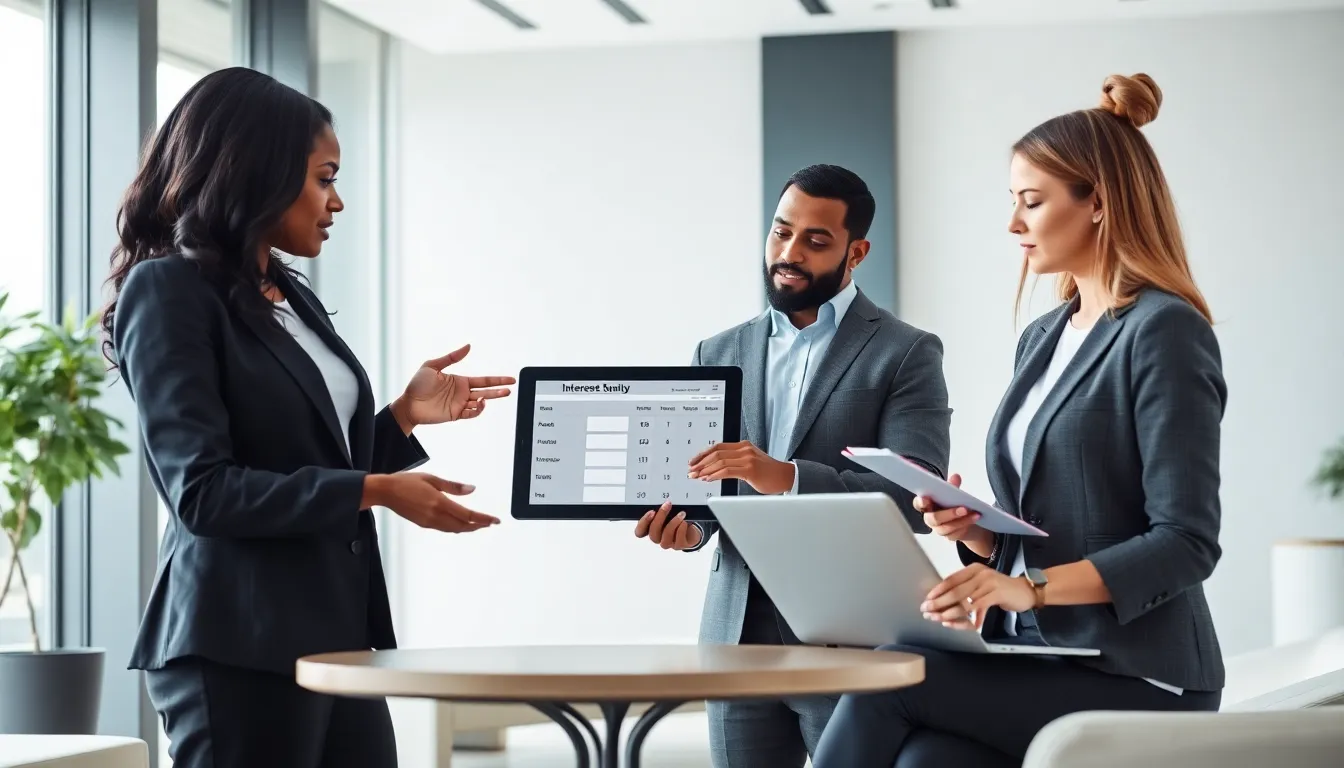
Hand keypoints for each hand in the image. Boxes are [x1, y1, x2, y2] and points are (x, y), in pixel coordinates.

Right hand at [364, 473, 500, 532]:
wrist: (385, 491)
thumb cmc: (406, 482)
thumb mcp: (432, 479)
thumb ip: (453, 487)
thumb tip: (472, 489)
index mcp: (439, 503)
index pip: (467, 515)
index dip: (483, 519)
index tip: (495, 520)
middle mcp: (435, 515)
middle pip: (463, 525)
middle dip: (478, 526)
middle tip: (490, 523)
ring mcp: (428, 522)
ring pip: (454, 529)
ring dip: (468, 528)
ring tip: (479, 525)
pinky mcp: (423, 524)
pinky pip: (444, 528)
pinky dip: (455, 527)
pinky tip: (459, 524)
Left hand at [394, 344, 515, 428]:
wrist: (408, 404)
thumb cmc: (417, 384)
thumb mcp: (432, 365)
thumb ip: (451, 357)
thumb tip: (468, 346)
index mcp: (460, 381)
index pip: (483, 380)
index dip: (497, 379)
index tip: (510, 379)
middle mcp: (462, 393)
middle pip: (486, 390)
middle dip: (499, 390)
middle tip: (510, 388)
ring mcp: (460, 404)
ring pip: (481, 403)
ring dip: (489, 399)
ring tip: (492, 395)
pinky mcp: (455, 414)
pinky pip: (471, 413)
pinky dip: (478, 409)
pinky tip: (480, 402)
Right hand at [634, 502, 701, 549]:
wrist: (692, 529)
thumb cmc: (677, 517)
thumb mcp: (668, 511)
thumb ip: (662, 507)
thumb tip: (664, 496)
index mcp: (651, 529)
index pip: (640, 532)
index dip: (643, 523)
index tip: (651, 511)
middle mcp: (658, 537)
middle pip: (653, 533)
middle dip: (660, 517)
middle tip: (668, 505)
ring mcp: (669, 543)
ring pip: (666, 537)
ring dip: (673, 523)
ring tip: (681, 513)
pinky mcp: (680, 545)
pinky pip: (679, 541)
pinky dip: (681, 529)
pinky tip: (685, 522)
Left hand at [686, 441, 794, 494]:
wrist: (786, 477)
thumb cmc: (768, 472)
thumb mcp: (750, 461)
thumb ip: (735, 461)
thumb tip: (714, 468)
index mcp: (743, 445)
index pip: (718, 446)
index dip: (703, 454)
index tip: (694, 461)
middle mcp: (744, 449)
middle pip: (716, 452)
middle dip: (701, 462)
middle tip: (691, 470)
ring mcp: (747, 458)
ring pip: (720, 461)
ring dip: (705, 470)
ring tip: (696, 476)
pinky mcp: (750, 469)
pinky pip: (727, 470)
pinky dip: (715, 475)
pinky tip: (708, 479)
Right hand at [914, 473, 994, 556]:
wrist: (962, 519)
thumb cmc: (951, 503)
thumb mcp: (952, 493)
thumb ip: (952, 486)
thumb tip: (956, 477)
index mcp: (927, 504)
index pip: (919, 504)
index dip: (920, 502)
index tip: (926, 499)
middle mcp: (930, 518)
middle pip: (934, 518)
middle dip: (949, 513)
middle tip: (963, 508)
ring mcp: (939, 528)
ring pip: (946, 527)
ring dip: (962, 520)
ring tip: (975, 513)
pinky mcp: (949, 535)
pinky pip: (956, 533)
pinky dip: (966, 524)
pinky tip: (975, 518)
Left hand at [920, 564, 1035, 629]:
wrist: (1025, 591)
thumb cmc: (1000, 590)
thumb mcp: (981, 585)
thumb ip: (966, 590)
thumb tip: (943, 602)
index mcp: (973, 569)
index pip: (950, 579)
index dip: (937, 591)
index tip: (926, 601)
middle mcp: (979, 573)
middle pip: (954, 590)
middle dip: (938, 602)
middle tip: (926, 611)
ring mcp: (988, 583)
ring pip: (963, 601)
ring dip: (948, 612)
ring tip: (938, 619)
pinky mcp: (997, 594)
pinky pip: (976, 608)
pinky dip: (965, 618)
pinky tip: (955, 623)